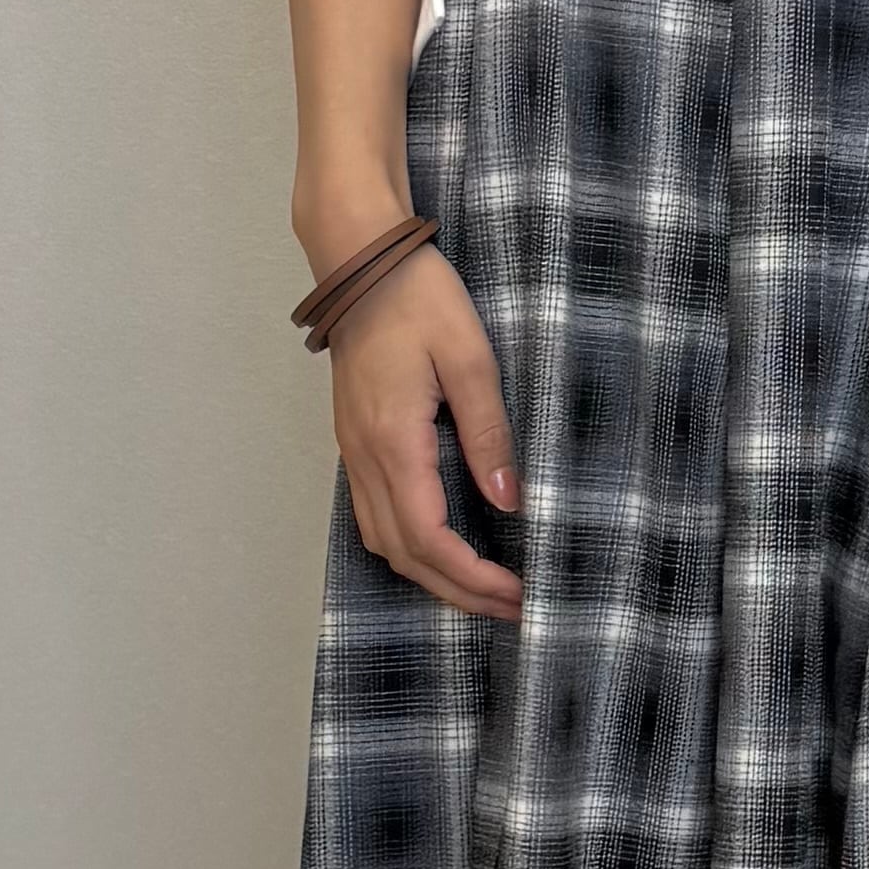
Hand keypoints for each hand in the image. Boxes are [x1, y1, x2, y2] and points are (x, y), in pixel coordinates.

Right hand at [321, 233, 521, 622]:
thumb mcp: (470, 359)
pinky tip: (441, 550)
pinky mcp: (354, 441)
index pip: (430, 538)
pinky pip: (373, 514)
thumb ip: (489, 434)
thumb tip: (509, 503)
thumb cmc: (418, 297)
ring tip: (480, 590)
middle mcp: (364, 457)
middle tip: (512, 611)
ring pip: (384, 541)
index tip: (517, 594)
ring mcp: (352, 451)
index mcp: (393, 442)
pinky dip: (409, 547)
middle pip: (405, 555)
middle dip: (458, 592)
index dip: (472, 577)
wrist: (359, 257)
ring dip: (431, 576)